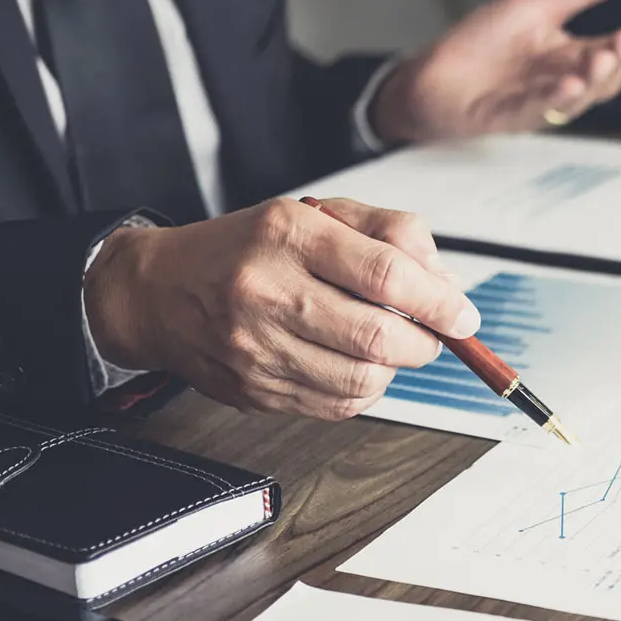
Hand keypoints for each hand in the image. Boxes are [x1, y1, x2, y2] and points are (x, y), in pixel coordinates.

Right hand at [84, 198, 481, 419]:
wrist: (157, 293)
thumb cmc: (246, 249)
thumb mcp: (316, 215)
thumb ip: (389, 234)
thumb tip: (445, 283)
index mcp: (288, 235)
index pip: (386, 273)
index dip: (439, 301)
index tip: (463, 315)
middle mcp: (267, 291)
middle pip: (379, 335)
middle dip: (426, 341)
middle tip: (434, 334)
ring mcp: (257, 347)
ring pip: (363, 379)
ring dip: (395, 368)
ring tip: (389, 345)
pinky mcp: (256, 390)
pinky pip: (337, 405)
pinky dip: (363, 389)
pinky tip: (354, 364)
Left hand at [369, 0, 620, 142]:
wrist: (433, 74)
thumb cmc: (484, 43)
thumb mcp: (537, 5)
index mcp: (572, 55)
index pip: (615, 50)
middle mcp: (564, 81)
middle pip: (606, 78)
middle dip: (620, 60)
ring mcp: (540, 102)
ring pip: (579, 99)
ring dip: (594, 80)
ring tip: (603, 58)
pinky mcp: (511, 116)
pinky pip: (539, 110)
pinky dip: (555, 100)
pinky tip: (569, 85)